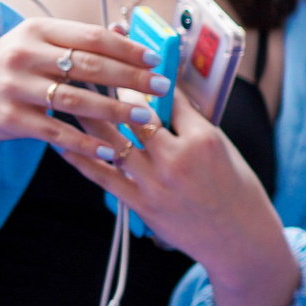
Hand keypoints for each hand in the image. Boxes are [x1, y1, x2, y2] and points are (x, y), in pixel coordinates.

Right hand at [0, 17, 168, 164]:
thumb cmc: (16, 65)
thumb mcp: (39, 43)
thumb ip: (78, 41)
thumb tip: (126, 31)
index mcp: (37, 31)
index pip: (92, 37)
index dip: (128, 49)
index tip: (156, 60)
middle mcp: (25, 56)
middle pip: (90, 66)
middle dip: (132, 79)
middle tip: (162, 88)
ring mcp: (15, 87)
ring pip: (77, 100)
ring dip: (116, 111)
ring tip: (146, 119)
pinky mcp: (11, 118)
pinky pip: (56, 131)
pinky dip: (86, 142)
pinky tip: (111, 149)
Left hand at [59, 83, 298, 305]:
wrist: (239, 239)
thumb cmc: (238, 193)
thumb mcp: (226, 152)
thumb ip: (195, 128)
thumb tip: (168, 103)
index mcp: (205, 140)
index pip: (172, 100)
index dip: (152, 80)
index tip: (137, 66)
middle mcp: (177, 159)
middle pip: (136, 116)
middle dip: (114, 92)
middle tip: (94, 73)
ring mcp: (155, 183)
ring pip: (112, 142)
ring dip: (89, 118)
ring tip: (70, 99)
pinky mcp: (140, 204)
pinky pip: (103, 176)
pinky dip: (82, 158)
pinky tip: (65, 145)